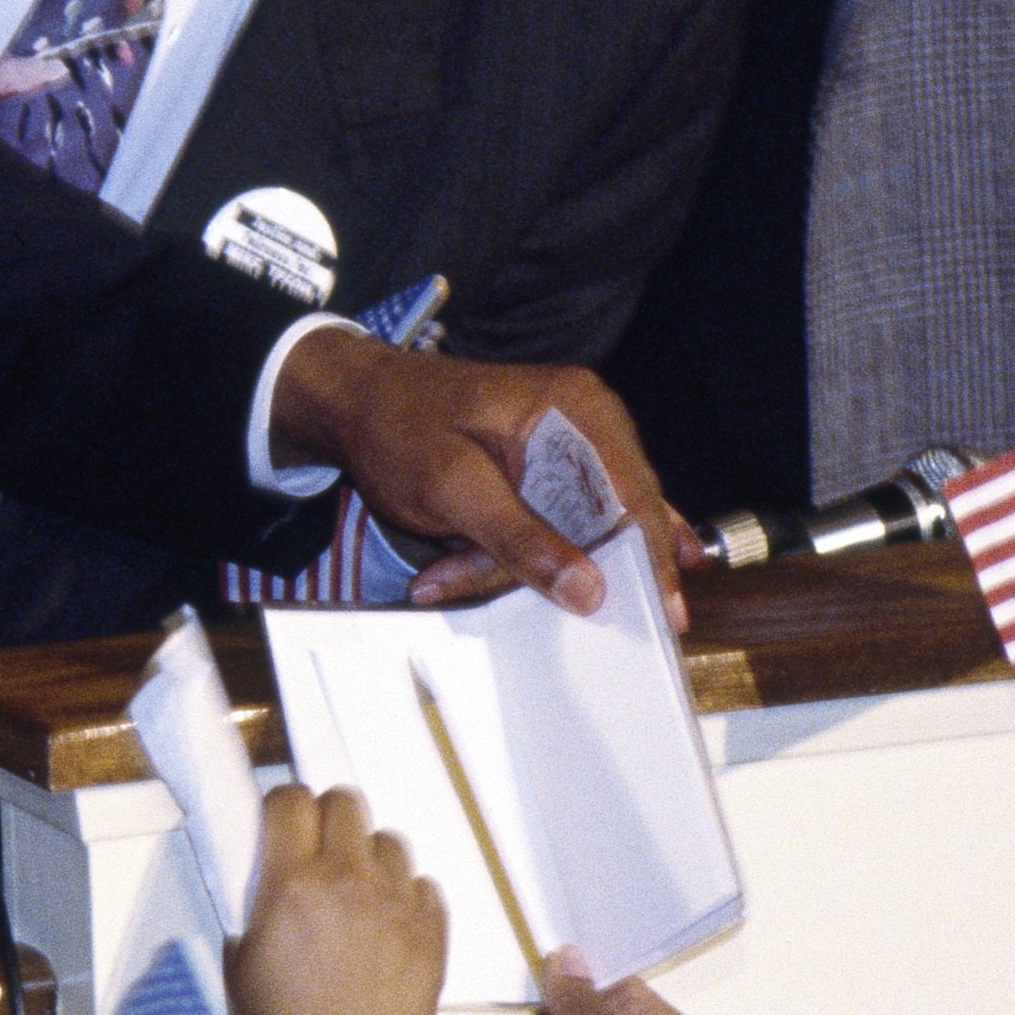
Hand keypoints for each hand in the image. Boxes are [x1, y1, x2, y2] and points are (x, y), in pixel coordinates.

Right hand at [225, 785, 445, 1014]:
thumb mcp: (240, 963)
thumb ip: (258, 904)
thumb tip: (269, 873)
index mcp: (290, 887)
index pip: (291, 799)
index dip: (283, 805)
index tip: (282, 819)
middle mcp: (347, 884)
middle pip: (345, 802)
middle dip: (327, 817)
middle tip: (319, 848)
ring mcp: (396, 906)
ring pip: (389, 841)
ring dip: (369, 857)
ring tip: (356, 893)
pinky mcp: (433, 933)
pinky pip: (423, 885)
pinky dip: (405, 895)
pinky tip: (386, 925)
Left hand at [262, 334, 684, 620]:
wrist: (351, 401)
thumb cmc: (398, 427)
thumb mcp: (454, 487)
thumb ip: (521, 539)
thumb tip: (590, 591)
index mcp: (577, 408)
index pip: (634, 492)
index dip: (651, 556)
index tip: (664, 612)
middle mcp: (584, 423)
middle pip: (610, 517)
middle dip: (564, 564)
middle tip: (528, 591)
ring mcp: (564, 449)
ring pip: (573, 531)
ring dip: (516, 562)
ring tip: (447, 565)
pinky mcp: (539, 474)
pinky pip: (549, 527)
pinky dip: (515, 555)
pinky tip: (518, 576)